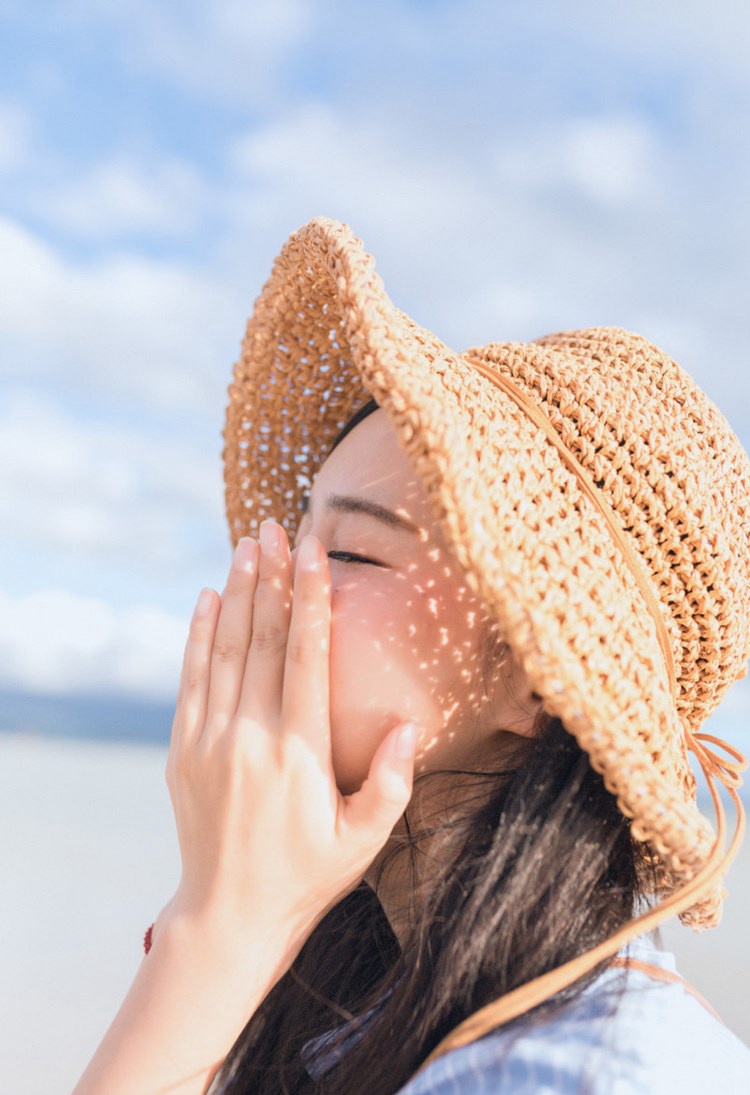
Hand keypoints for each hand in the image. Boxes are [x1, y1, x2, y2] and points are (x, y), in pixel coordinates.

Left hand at [159, 520, 420, 966]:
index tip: (311, 551)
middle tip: (274, 526)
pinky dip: (198, 636)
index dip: (310, 599)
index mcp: (299, 752)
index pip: (306, 657)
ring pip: (224, 651)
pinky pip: (191, 680)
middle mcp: (251, 737)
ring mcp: (211, 741)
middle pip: (262, 641)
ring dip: (237, 594)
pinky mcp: (184, 750)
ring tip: (246, 545)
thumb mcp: (363, 841)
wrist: (228, 915)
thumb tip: (409, 723)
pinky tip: (208, 598)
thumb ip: (390, 783)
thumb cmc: (307, 874)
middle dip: (271, 578)